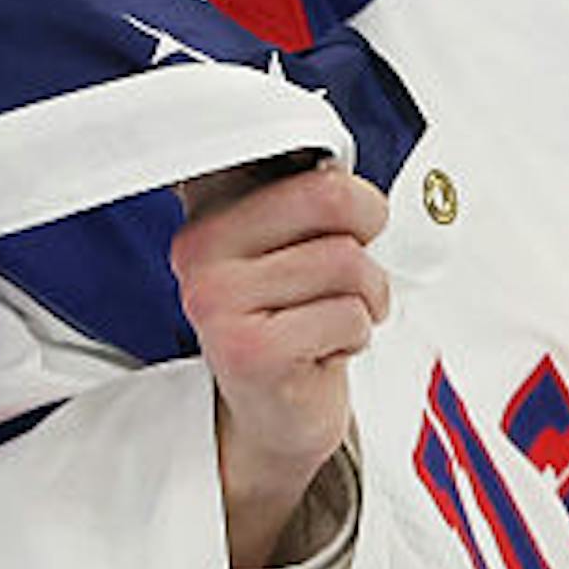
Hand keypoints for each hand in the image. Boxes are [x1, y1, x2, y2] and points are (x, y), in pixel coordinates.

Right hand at [172, 155, 392, 568]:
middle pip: (330, 196)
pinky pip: (347, 316)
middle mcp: (199, 249)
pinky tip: (324, 350)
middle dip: (368, 231)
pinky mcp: (248, 349)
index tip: (342, 210)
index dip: (340, 185)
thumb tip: (338, 163)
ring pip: (347, 261)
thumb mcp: (290, 246)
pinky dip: (355, 336)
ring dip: (365, 297)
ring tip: (338, 316)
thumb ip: (304, 195)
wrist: (277, 413)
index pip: (287, 155)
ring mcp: (217, 300)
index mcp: (208, 209)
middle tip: (359, 265)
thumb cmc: (294, 320)